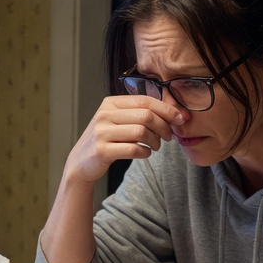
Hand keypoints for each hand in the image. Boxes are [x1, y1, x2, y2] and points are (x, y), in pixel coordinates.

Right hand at [64, 95, 183, 185]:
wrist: (81, 162)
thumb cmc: (107, 140)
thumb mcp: (117, 121)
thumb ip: (138, 113)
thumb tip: (174, 113)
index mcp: (110, 103)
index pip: (145, 100)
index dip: (167, 109)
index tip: (180, 118)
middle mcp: (104, 114)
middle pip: (146, 116)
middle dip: (164, 126)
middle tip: (169, 136)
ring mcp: (102, 132)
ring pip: (141, 132)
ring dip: (155, 141)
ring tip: (156, 146)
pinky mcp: (102, 150)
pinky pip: (133, 149)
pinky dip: (145, 152)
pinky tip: (145, 153)